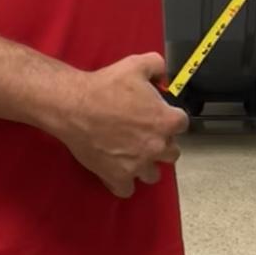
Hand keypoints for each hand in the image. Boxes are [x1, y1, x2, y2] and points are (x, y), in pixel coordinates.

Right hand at [53, 54, 188, 197]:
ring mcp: (138, 165)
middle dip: (162, 145)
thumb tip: (163, 73)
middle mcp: (156, 146)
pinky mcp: (117, 177)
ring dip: (146, 166)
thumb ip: (157, 66)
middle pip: (172, 153)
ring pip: (153, 175)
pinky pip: (128, 190)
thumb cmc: (104, 86)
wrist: (74, 106)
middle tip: (145, 136)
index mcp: (165, 120)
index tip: (158, 116)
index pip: (182, 124)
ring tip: (133, 155)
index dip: (170, 118)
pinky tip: (118, 172)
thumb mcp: (136, 64)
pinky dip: (124, 183)